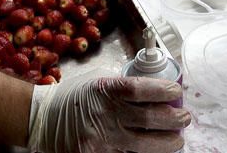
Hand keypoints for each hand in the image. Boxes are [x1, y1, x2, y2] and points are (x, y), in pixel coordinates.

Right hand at [28, 75, 188, 152]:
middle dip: (174, 120)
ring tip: (176, 140)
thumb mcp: (97, 81)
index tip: (176, 92)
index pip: (141, 89)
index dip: (164, 91)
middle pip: (149, 119)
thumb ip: (123, 85)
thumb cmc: (73, 98)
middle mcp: (102, 115)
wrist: (43, 120)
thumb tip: (156, 89)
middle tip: (184, 119)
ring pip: (143, 146)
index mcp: (103, 90)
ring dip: (166, 144)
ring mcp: (99, 141)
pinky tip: (154, 152)